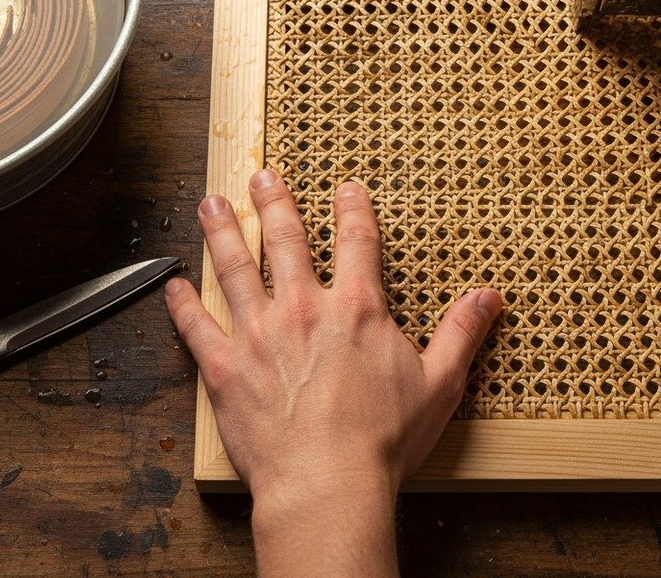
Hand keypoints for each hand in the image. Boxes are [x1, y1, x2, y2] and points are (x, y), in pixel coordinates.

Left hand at [164, 170, 501, 576]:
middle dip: (275, 203)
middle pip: (286, 240)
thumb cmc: (382, 441)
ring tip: (211, 203)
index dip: (353, 209)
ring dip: (223, 231)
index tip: (346, 187)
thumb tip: (489, 298)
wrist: (326, 484)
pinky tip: (172, 284)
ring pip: (234, 267)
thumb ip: (461, 334)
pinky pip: (196, 327)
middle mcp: (303, 309)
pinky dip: (182, 303)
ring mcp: (259, 335)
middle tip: (263, 176)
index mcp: (356, 309)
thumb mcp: (439, 384)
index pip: (356, 242)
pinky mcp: (225, 368)